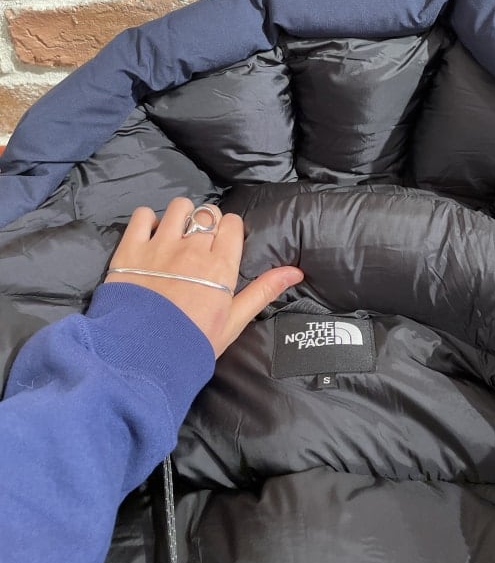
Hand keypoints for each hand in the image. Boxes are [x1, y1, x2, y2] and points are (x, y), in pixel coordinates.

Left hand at [105, 197, 303, 356]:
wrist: (143, 356)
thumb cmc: (193, 341)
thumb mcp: (234, 320)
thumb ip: (263, 291)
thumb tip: (295, 272)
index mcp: (220, 264)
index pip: (231, 223)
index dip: (229, 231)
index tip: (222, 246)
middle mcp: (192, 248)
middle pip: (207, 213)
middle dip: (207, 224)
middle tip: (199, 246)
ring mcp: (160, 245)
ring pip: (179, 207)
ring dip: (181, 216)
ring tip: (176, 235)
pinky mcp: (131, 248)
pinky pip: (143, 214)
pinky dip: (148, 220)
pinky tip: (150, 236)